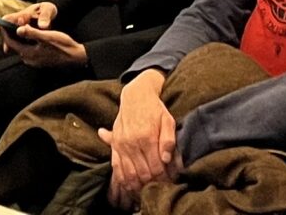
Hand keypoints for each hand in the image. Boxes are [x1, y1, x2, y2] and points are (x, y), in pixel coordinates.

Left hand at [3, 15, 87, 68]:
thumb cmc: (63, 45)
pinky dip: (25, 43)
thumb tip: (18, 29)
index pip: (11, 43)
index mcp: (29, 54)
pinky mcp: (40, 61)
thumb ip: (32, 33)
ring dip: (18, 40)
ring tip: (18, 28)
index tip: (2, 23)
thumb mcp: (47, 36)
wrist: (76, 57)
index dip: (5, 33)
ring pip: (21, 49)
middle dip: (11, 36)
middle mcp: (30, 60)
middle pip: (15, 47)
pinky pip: (28, 51)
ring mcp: (35, 61)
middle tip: (8, 25)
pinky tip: (30, 36)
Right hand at [105, 71, 177, 203]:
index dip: (165, 179)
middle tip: (161, 188)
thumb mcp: (168, 120)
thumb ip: (168, 139)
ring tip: (147, 191)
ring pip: (129, 174)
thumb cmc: (155, 108)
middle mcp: (132, 143)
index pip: (156, 168)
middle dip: (154, 184)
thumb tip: (166, 159)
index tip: (170, 182)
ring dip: (138, 186)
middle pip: (143, 174)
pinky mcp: (115, 145)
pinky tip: (130, 187)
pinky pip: (116, 167)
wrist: (136, 94)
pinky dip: (123, 180)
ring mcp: (121, 145)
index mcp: (147, 137)